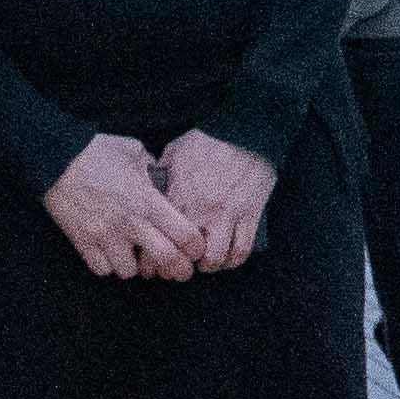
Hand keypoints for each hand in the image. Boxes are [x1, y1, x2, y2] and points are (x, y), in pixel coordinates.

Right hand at [42, 132, 188, 279]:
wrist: (56, 158)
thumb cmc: (98, 152)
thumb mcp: (135, 152)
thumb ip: (154, 169)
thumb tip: (163, 179)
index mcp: (148, 201)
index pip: (185, 235)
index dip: (196, 247)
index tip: (196, 250)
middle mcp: (130, 223)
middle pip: (165, 260)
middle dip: (178, 270)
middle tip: (180, 270)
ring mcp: (104, 236)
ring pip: (130, 272)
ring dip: (136, 267)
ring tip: (136, 256)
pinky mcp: (82, 242)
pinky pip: (102, 270)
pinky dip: (108, 266)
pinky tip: (111, 254)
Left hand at [151, 131, 275, 277]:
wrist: (245, 130)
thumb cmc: (208, 139)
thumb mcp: (174, 152)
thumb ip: (161, 175)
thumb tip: (149, 189)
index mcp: (178, 196)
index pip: (160, 238)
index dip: (153, 258)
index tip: (152, 264)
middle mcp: (201, 210)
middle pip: (185, 255)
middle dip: (180, 267)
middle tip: (178, 268)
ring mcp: (227, 214)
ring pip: (215, 258)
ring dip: (209, 265)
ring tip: (205, 263)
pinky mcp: (250, 214)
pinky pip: (242, 248)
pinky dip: (234, 259)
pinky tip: (227, 259)